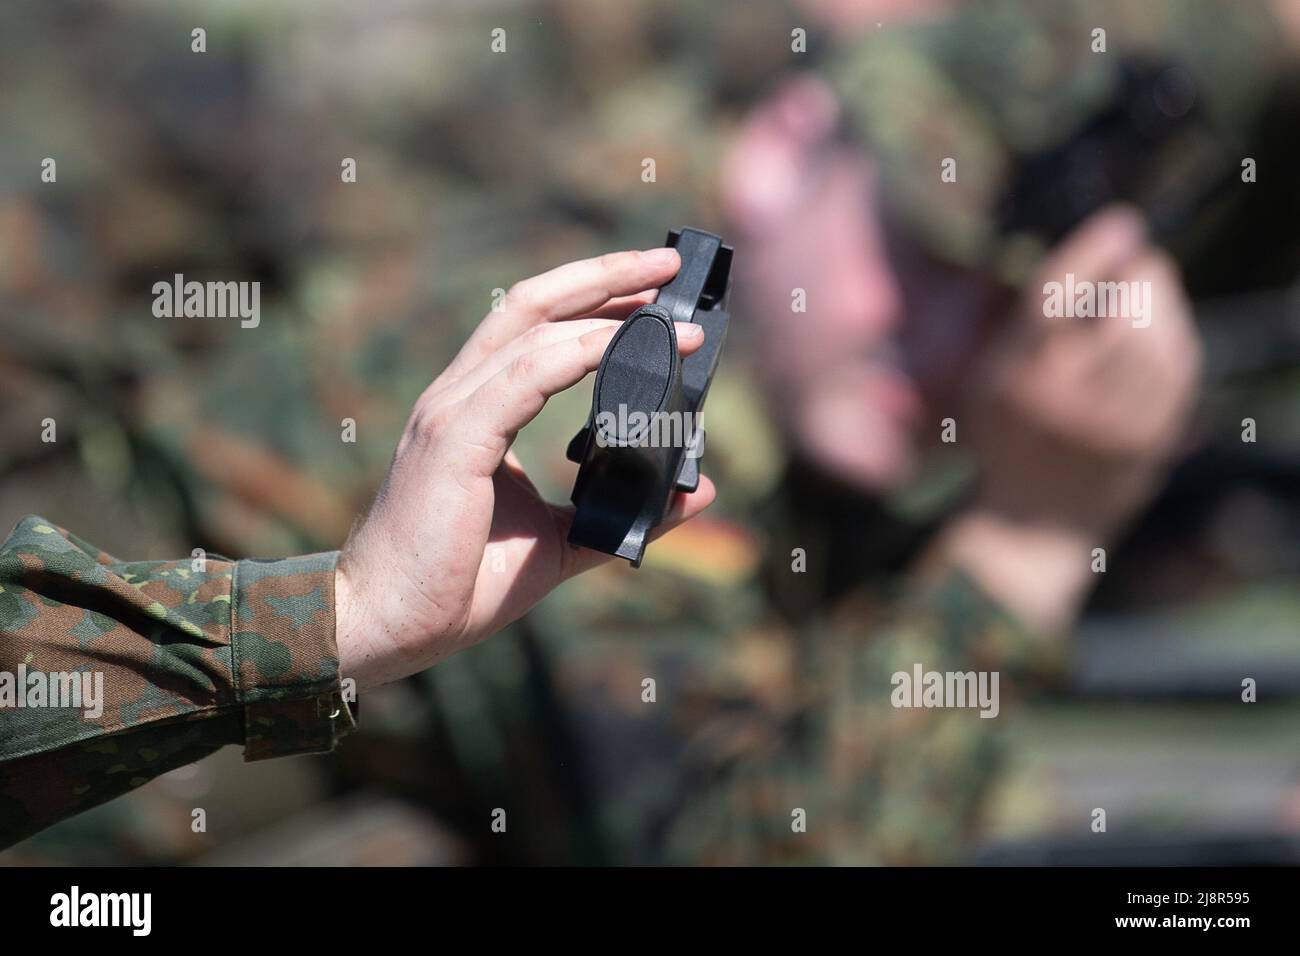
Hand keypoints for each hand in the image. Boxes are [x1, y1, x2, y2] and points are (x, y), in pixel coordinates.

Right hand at [336, 248, 715, 687]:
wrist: (389, 623)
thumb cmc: (462, 581)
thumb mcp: (562, 540)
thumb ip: (624, 511)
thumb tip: (697, 492)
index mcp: (477, 408)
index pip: (536, 327)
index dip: (594, 299)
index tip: (657, 294)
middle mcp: (459, 395)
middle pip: (533, 303)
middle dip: (603, 276)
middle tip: (669, 264)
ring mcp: (451, 411)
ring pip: (531, 328)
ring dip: (605, 312)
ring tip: (670, 316)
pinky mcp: (454, 440)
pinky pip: (524, 377)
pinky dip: (578, 355)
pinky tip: (623, 350)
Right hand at [931, 207, 1202, 633]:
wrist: (1032, 525)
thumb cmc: (1003, 438)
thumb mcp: (985, 378)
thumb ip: (1023, 322)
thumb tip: (1088, 254)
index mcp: (1016, 378)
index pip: (1056, 294)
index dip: (1094, 247)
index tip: (1122, 222)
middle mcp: (1067, 400)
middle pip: (1124, 308)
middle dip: (1141, 274)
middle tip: (1136, 263)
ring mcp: (1116, 423)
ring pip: (1161, 336)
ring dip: (1162, 305)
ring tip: (1145, 297)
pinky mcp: (1150, 439)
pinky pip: (1179, 370)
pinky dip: (1176, 340)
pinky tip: (1159, 335)